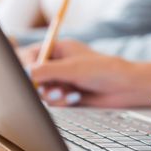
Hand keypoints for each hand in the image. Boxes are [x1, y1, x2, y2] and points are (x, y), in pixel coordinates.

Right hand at [19, 40, 150, 107]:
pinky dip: (61, 101)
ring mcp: (63, 79)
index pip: (32, 55)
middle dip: (40, 84)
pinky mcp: (67, 94)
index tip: (27, 76)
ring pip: (43, 90)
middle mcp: (59, 64)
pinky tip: (76, 98)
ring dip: (52, 94)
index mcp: (59, 49)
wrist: (125, 88)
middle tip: (50, 90)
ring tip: (67, 94)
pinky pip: (54, 101)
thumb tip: (25, 72)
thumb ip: (46, 70)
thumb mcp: (73, 68)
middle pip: (34, 75)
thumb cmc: (104, 70)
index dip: (26, 66)